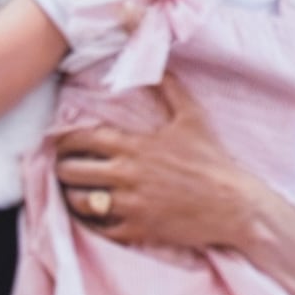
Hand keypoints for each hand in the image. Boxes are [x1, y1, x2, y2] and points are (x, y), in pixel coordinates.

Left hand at [54, 77, 272, 253]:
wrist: (233, 204)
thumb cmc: (212, 160)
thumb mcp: (193, 118)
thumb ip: (170, 89)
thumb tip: (157, 64)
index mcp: (135, 145)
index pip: (82, 139)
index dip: (64, 140)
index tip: (61, 142)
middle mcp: (126, 175)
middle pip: (72, 171)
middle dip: (62, 167)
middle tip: (64, 167)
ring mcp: (130, 204)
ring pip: (80, 201)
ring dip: (71, 195)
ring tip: (73, 191)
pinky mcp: (136, 229)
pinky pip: (98, 228)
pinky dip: (90, 221)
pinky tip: (93, 214)